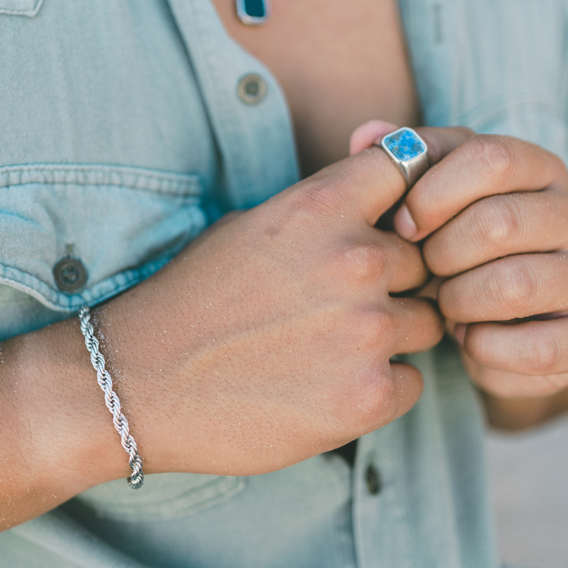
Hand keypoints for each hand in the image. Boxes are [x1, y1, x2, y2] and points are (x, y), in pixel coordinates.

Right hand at [98, 146, 442, 475]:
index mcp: (322, 207)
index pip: (407, 170)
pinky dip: (383, 385)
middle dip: (397, 281)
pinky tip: (330, 386)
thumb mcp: (252, 226)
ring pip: (427, 323)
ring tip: (332, 349)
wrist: (141, 380)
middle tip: (343, 305)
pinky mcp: (367, 397)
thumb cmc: (192, 298)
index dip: (406, 198)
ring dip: (391, 335)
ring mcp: (365, 331)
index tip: (393, 222)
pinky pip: (412, 381)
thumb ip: (325, 211)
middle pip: (426, 261)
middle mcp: (356, 261)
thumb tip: (386, 202)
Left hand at [384, 127, 567, 399]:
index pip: (490, 157)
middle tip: (423, 272)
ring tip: (445, 305)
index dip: (432, 194)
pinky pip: (536, 348)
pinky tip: (469, 339)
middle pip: (499, 221)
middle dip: (440, 256)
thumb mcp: (419, 206)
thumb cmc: (448, 252)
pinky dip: (485, 348)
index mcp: (537, 168)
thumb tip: (367, 136)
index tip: (401, 226)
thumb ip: (395, 167)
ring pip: (514, 285)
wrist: (491, 324)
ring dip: (458, 302)